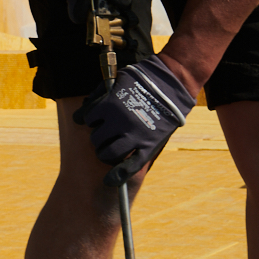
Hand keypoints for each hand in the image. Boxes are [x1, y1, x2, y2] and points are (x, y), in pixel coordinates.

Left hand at [74, 54, 193, 185]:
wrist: (172, 83)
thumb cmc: (143, 79)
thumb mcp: (118, 79)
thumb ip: (99, 93)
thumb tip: (85, 105)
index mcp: (109, 105)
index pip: (86, 118)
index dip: (90, 119)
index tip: (93, 119)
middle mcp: (118, 122)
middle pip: (95, 138)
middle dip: (98, 136)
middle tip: (105, 133)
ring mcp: (134, 136)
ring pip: (107, 154)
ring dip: (104, 152)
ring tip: (108, 148)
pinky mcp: (148, 146)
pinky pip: (129, 167)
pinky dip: (118, 175)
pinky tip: (110, 180)